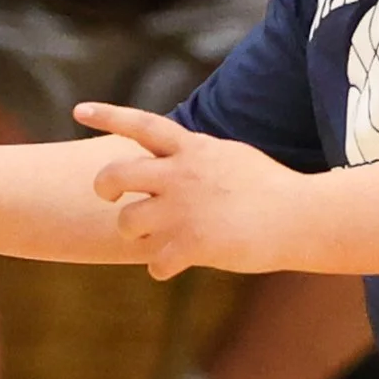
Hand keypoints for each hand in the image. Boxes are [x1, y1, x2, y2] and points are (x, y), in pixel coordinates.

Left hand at [80, 101, 306, 278]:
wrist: (299, 217)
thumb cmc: (272, 189)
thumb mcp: (231, 157)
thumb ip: (199, 156)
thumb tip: (181, 154)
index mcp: (192, 149)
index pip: (141, 124)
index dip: (108, 116)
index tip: (79, 111)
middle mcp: (180, 175)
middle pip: (114, 175)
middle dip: (104, 188)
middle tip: (109, 198)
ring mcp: (182, 211)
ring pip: (127, 222)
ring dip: (135, 234)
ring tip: (154, 239)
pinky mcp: (191, 245)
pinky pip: (154, 263)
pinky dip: (161, 268)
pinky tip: (174, 266)